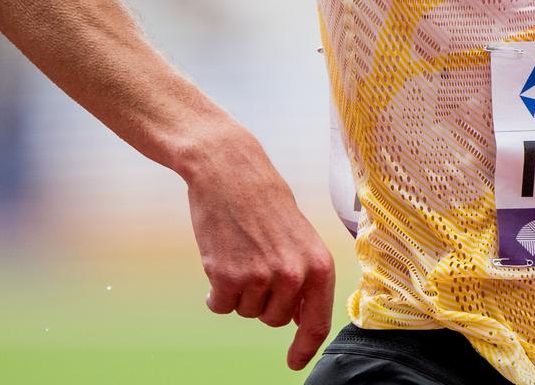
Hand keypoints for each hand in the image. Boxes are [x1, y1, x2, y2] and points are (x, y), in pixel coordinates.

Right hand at [182, 128, 335, 370]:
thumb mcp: (300, 238)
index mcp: (319, 265)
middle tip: (258, 261)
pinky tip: (220, 259)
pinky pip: (220, 307)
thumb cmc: (265, 203)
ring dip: (240, 292)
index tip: (294, 363)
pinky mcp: (226, 278)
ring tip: (242, 253)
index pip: (316, 321)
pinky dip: (216, 293)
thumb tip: (301, 320)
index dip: (305, 347)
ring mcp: (260, 278)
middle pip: (275, 320)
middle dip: (264, 301)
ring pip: (246, 312)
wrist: (230, 171)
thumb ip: (304, 277)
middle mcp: (294, 275)